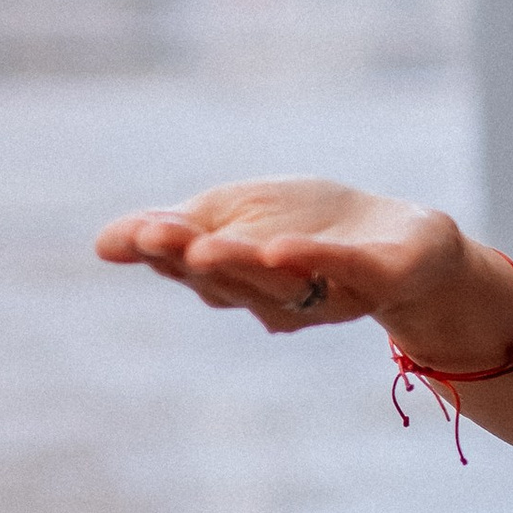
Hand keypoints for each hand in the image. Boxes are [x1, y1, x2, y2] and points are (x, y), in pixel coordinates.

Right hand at [94, 176, 478, 346]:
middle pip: (228, 280)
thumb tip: (102, 243)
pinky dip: (312, 260)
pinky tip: (279, 249)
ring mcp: (331, 292)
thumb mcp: (240, 217)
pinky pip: (342, 271)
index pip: (191, 265)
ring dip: (240, 264)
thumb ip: (178, 230)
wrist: (410, 246)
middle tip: (159, 237)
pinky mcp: (380, 278)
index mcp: (239, 278)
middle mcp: (278, 295)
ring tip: (207, 245)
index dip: (161, 251)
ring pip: (277, 283)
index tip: (131, 234)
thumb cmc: (312, 229)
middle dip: (192, 258)